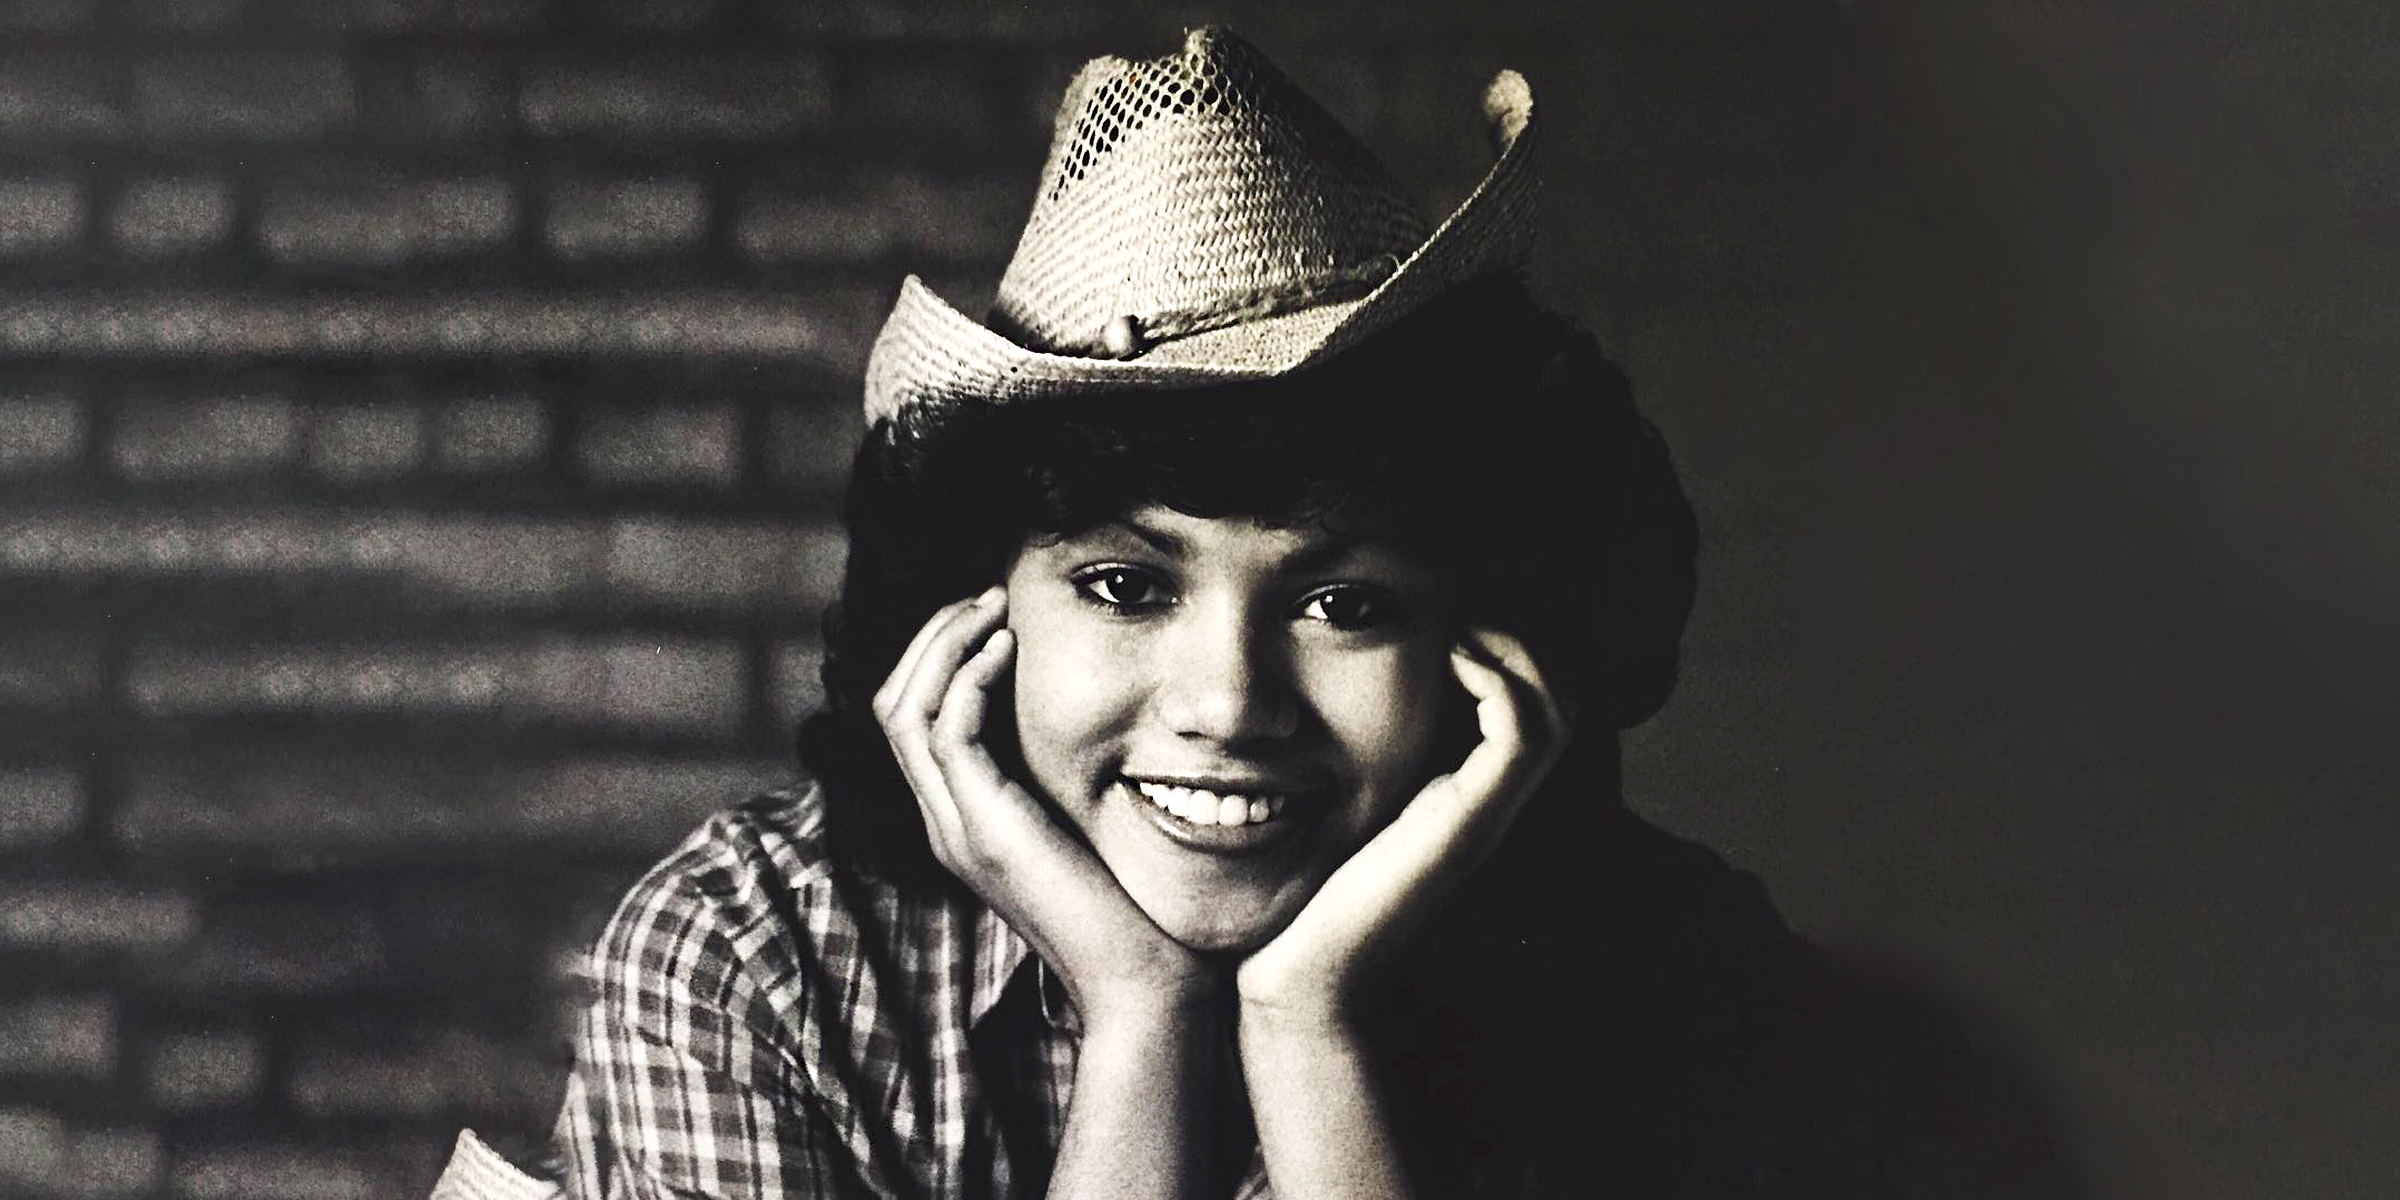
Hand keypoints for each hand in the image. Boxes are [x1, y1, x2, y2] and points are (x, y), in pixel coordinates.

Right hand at [874, 587, 1215, 1020]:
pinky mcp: (984, 830)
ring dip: (946, 644)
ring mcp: (956, 828)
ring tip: (994, 606)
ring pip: (904, 709)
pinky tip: (1011, 648)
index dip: (939, 654)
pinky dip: (968, 678)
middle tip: (986, 594)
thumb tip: (1094, 712)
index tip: (992, 613)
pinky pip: (945, 734)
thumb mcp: (1087, 821)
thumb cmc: (1133, 906)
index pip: (912, 716)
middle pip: (892, 703)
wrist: (1141, 982)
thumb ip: (1066, 775)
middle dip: (933, 636)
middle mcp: (945, 821)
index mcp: (963, 817)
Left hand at [1234, 627, 1571, 1023]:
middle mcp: (1490, 801)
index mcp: (1467, 792)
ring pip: (1555, 706)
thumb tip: (1318, 697)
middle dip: (1522, 634)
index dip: (1511, 644)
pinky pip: (1520, 732)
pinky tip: (1449, 656)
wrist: (1305, 972)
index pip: (1537, 699)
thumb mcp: (1337, 804)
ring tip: (1461, 627)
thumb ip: (1349, 755)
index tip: (1455, 613)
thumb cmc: (1307, 891)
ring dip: (1514, 647)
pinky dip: (1496, 679)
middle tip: (1465, 608)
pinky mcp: (1468, 822)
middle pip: (1563, 694)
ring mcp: (1485, 813)